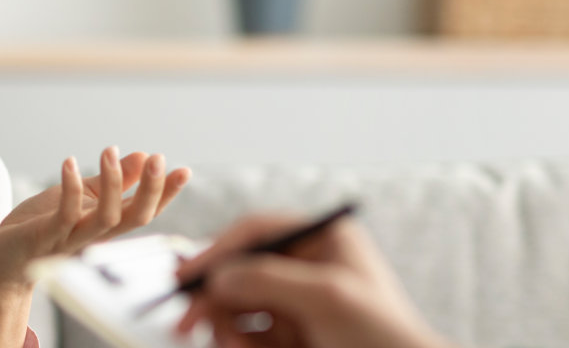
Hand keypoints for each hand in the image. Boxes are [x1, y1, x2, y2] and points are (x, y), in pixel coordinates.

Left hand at [0, 146, 191, 287]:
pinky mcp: (46, 237)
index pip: (144, 211)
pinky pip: (65, 216)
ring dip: (111, 183)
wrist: (2, 257)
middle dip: (151, 190)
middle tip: (158, 158)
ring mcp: (71, 239)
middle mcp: (95, 236)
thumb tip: (141, 157)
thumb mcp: (80, 197)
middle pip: (135, 219)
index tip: (184, 170)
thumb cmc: (41, 225)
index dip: (166, 193)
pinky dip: (70, 189)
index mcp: (105, 226)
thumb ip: (110, 182)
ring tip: (109, 151)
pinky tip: (70, 163)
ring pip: (106, 219)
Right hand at [173, 214, 453, 347]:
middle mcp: (304, 265)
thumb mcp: (327, 297)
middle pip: (238, 269)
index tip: (188, 277)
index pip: (256, 231)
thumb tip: (220, 276)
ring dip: (224, 326)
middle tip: (186, 324)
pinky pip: (246, 332)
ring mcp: (295, 300)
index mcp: (322, 239)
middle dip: (213, 297)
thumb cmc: (382, 334)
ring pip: (236, 304)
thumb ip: (270, 280)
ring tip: (231, 347)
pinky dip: (237, 342)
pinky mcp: (289, 332)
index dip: (218, 251)